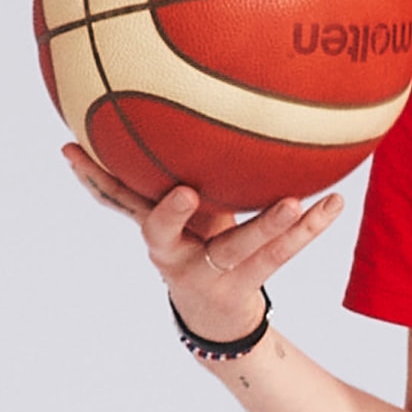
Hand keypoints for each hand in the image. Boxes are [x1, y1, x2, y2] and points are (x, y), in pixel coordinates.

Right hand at [61, 144, 342, 341]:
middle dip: (172, 215)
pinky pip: (283, 254)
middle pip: (165, 235)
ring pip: (242, 250)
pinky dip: (312, 227)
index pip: (114, 199)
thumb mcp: (180, 211)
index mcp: (151, 228)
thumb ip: (167, 169)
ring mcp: (210, 273)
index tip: (74, 149)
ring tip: (296, 201)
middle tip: (187, 193)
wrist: (215, 315)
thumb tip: (153, 96)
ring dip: (269, 226)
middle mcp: (172, 254)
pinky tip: (337, 201)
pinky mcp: (247, 284)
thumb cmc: (196, 242)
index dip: (91, 175)